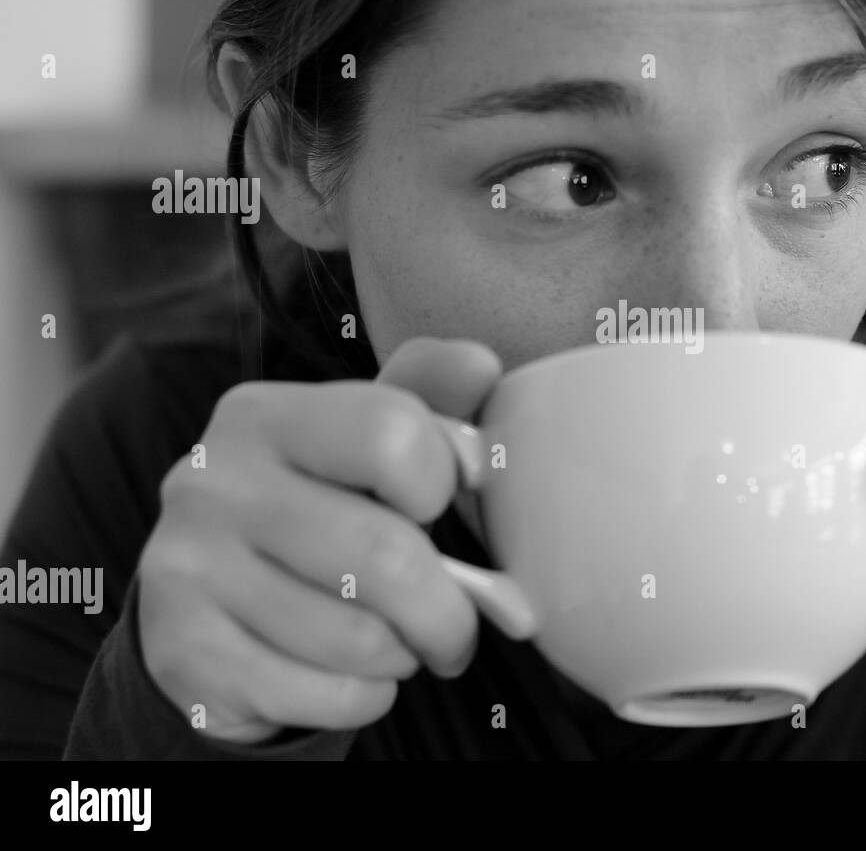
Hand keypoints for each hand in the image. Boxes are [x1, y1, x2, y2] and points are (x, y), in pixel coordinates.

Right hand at [138, 337, 499, 743]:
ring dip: (405, 654)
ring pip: (361, 639)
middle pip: (388, 556)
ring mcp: (187, 568)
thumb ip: (428, 396)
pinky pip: (324, 695)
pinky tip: (349, 675)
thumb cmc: (319, 510)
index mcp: (264, 415)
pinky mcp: (182, 653)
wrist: (210, 608)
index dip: (439, 483)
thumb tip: (484, 366)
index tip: (437, 508)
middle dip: (448, 609)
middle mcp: (211, 481)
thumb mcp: (364, 441)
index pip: (392, 434)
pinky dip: (364, 698)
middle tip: (454, 624)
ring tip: (396, 642)